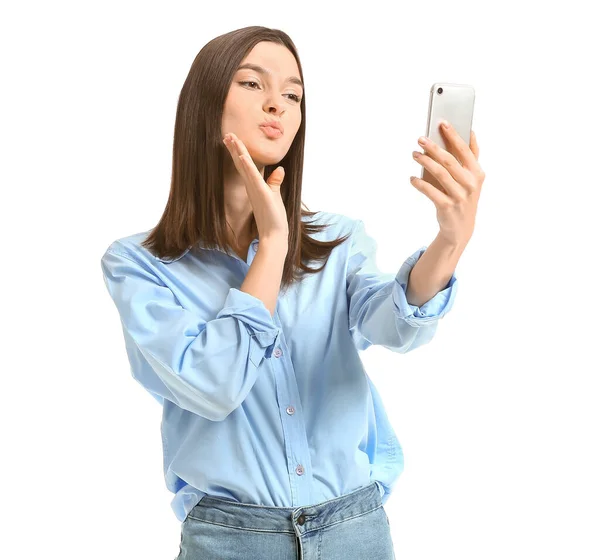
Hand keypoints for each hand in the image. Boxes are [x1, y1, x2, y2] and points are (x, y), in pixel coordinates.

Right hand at [223, 132, 288, 240]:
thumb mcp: (275, 195)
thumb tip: (280, 169)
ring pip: (244, 166)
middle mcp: (251, 186)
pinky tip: (241, 155)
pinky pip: (252, 176)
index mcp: (254, 186)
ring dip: (237, 151)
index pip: (245, 165)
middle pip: (241, 163)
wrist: (273, 235)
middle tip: (227, 134)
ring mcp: (255, 189)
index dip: (238, 152)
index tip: (233, 139)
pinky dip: (247, 165)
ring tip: (230, 138)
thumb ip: (275, 182)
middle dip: (234, 148)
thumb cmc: (273, 219)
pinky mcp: (261, 193)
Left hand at [410, 121, 484, 246]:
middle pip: (450, 161)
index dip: (454, 136)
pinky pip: (430, 191)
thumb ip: (472, 157)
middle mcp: (470, 184)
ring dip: (425, 162)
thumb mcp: (472, 178)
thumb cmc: (464, 197)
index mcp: (477, 173)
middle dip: (434, 148)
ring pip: (440, 174)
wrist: (460, 228)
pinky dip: (419, 184)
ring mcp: (459, 196)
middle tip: (421, 139)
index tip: (442, 123)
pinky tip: (412, 179)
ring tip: (414, 155)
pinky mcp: (447, 207)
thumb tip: (470, 132)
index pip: (465, 150)